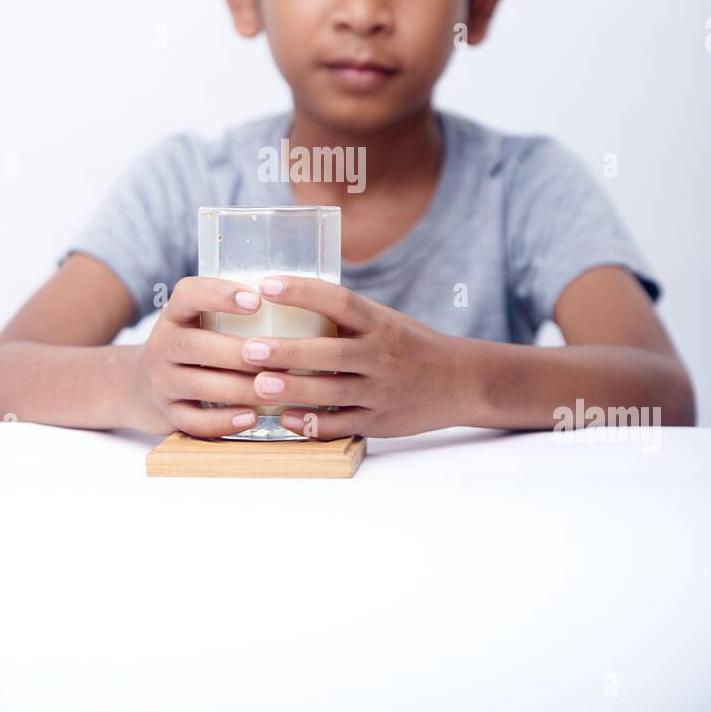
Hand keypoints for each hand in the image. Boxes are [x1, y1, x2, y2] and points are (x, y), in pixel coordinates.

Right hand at [123, 275, 272, 435]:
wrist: (140, 386)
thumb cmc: (189, 346)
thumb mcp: (195, 321)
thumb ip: (230, 311)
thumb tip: (297, 299)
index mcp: (174, 315)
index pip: (188, 294)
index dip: (219, 295)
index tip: (256, 301)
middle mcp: (162, 345)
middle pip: (195, 345)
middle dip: (240, 353)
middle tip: (281, 358)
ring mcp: (162, 382)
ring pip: (199, 385)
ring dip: (241, 388)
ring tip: (277, 389)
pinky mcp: (168, 415)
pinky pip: (194, 422)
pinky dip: (224, 421)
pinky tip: (252, 417)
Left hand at [242, 275, 470, 439]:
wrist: (461, 381)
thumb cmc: (411, 345)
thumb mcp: (385, 319)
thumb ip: (345, 314)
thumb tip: (287, 294)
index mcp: (380, 323)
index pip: (339, 301)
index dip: (302, 292)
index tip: (267, 285)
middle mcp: (381, 356)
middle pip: (331, 352)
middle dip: (288, 351)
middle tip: (249, 349)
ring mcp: (380, 391)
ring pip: (331, 393)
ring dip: (293, 389)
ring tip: (257, 386)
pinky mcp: (379, 422)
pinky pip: (341, 425)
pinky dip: (311, 424)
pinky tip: (284, 419)